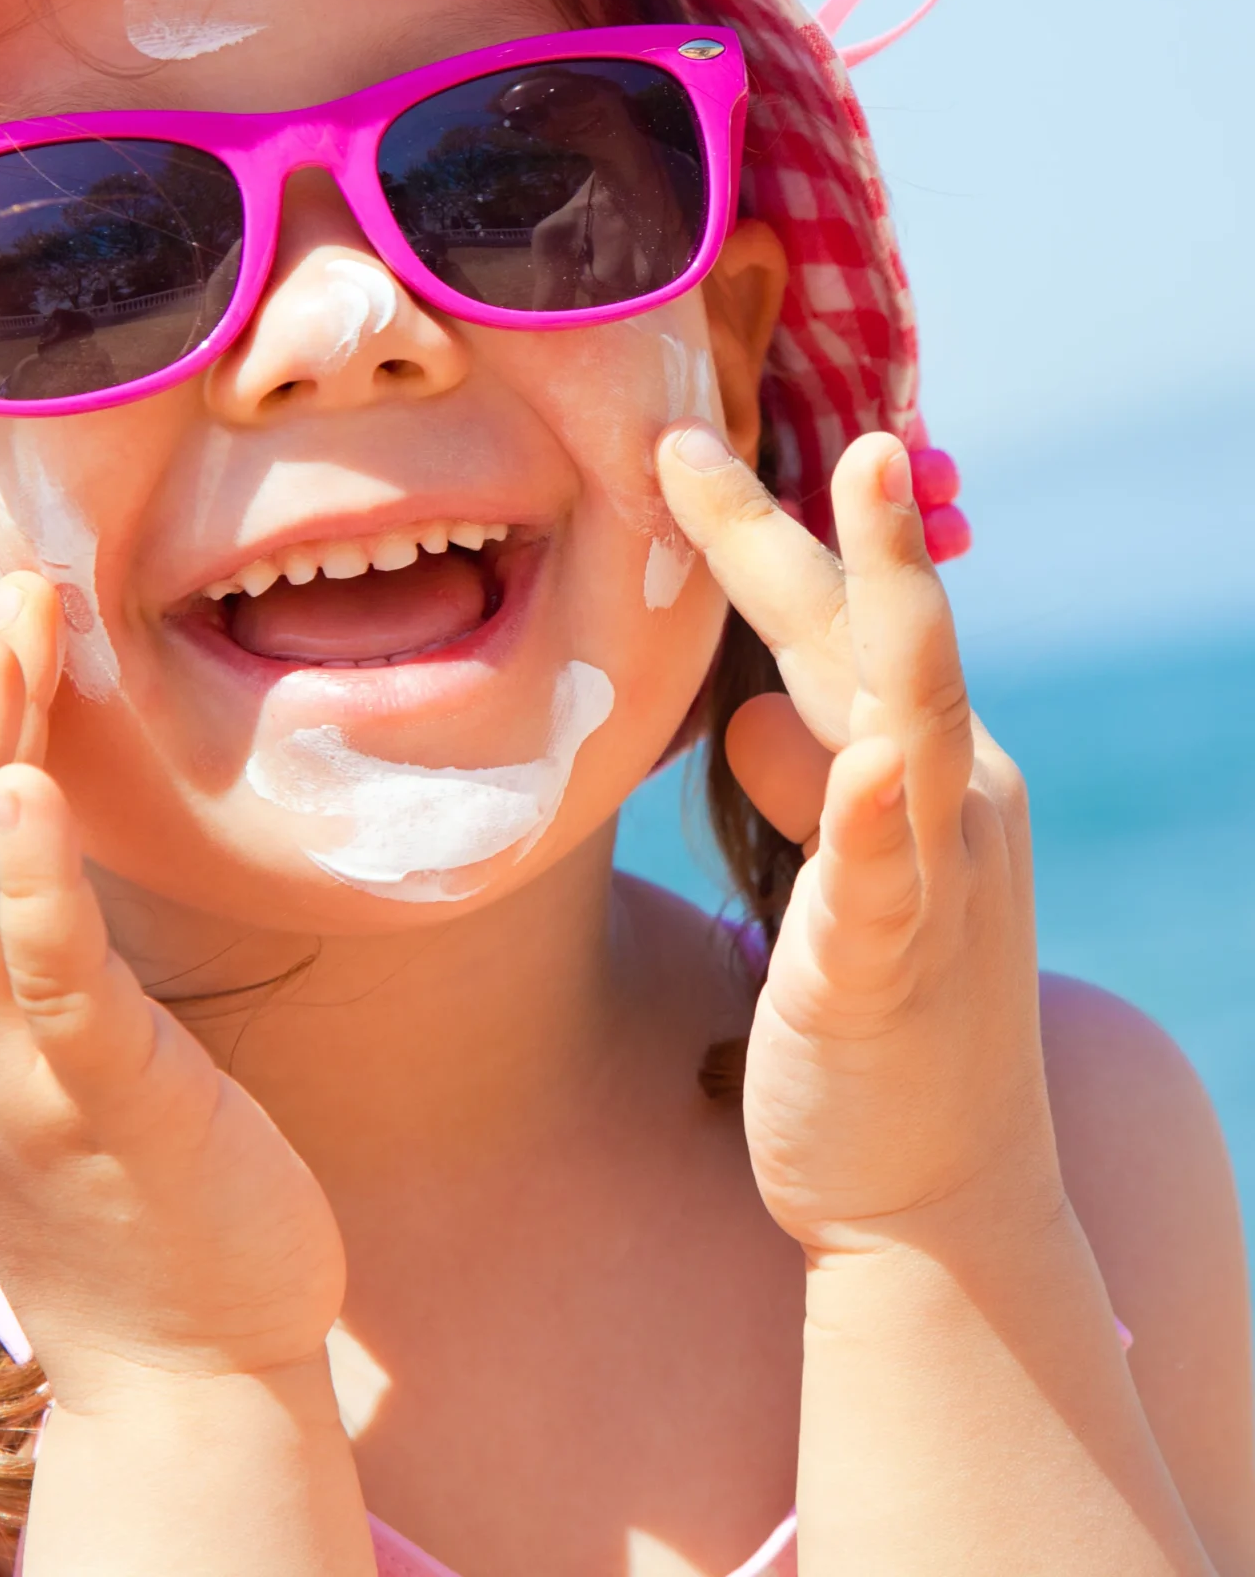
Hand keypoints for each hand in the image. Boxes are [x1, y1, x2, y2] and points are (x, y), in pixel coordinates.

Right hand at [0, 574, 346, 1410]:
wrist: (193, 1385)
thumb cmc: (154, 1211)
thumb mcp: (79, 1071)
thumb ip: (51, 969)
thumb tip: (61, 857)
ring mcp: (21, 1085)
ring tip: (1, 633)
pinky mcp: (105, 1109)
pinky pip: (51, 974)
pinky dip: (32, 874)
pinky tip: (29, 783)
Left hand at [655, 427, 1059, 1255]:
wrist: (938, 1199)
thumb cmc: (875, 1019)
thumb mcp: (831, 882)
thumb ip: (798, 788)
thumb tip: (753, 720)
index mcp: (925, 770)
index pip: (835, 622)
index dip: (762, 529)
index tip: (677, 443)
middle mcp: (950, 801)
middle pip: (869, 630)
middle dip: (801, 519)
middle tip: (700, 428)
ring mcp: (933, 882)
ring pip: (910, 713)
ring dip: (893, 595)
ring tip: (868, 481)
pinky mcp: (891, 974)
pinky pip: (888, 884)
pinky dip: (873, 821)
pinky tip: (860, 769)